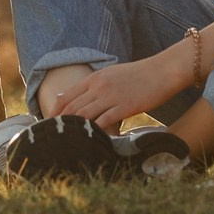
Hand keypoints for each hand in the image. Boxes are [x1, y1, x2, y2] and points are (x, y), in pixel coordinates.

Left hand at [43, 53, 185, 130]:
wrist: (163, 71)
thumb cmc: (138, 74)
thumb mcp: (111, 74)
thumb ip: (91, 85)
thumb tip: (69, 96)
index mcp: (94, 78)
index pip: (66, 97)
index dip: (55, 113)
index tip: (50, 125)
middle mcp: (99, 86)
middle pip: (72, 109)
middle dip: (62, 124)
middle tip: (57, 139)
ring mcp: (111, 97)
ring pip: (84, 116)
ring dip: (76, 130)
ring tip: (71, 143)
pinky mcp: (124, 107)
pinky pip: (104, 122)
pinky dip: (96, 132)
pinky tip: (94, 141)